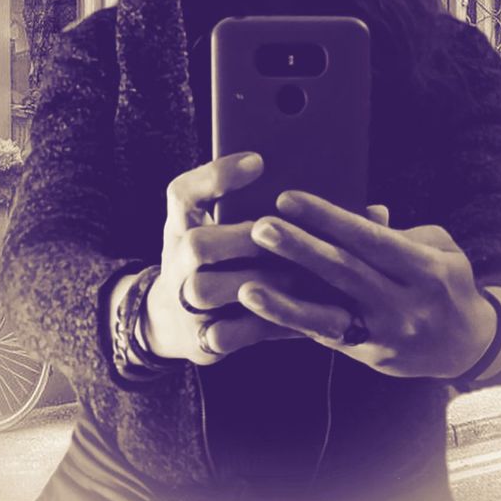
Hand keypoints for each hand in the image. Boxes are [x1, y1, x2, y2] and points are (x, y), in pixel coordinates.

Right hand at [143, 153, 298, 364]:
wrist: (175, 320)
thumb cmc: (217, 258)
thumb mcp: (215, 226)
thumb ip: (251, 204)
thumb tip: (325, 183)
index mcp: (182, 224)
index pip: (183, 193)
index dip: (216, 176)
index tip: (259, 161)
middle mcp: (177, 261)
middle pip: (196, 242)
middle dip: (243, 237)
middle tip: (286, 232)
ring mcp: (185, 302)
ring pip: (207, 288)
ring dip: (258, 280)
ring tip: (302, 274)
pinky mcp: (203, 339)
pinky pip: (232, 334)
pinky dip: (270, 324)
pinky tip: (306, 315)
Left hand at [239, 191, 496, 378]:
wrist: (468, 343)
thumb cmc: (444, 280)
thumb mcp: (436, 247)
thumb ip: (396, 232)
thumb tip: (362, 212)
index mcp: (426, 270)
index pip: (370, 240)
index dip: (328, 219)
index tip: (288, 199)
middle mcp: (406, 306)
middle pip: (346, 274)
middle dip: (299, 250)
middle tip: (260, 228)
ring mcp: (387, 336)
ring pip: (329, 318)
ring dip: (285, 304)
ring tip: (247, 287)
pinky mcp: (369, 356)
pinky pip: (326, 337)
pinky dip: (292, 324)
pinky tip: (262, 313)